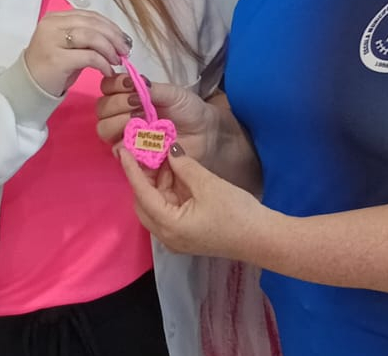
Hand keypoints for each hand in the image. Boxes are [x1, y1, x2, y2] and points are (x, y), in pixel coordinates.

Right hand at [23, 10, 132, 95]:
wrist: (27, 87)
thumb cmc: (50, 68)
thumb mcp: (68, 47)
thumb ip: (87, 38)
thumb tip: (117, 39)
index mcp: (55, 18)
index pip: (89, 15)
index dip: (110, 26)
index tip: (123, 39)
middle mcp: (52, 25)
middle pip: (92, 24)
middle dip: (114, 36)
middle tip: (125, 51)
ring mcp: (52, 41)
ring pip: (92, 36)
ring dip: (109, 48)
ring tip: (116, 60)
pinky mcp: (56, 59)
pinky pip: (88, 56)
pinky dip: (103, 63)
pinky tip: (108, 71)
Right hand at [95, 74, 218, 160]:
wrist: (205, 133)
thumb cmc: (188, 109)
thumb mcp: (173, 93)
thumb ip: (152, 89)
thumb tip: (133, 82)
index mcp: (128, 96)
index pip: (106, 87)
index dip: (114, 84)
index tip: (130, 85)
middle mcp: (121, 114)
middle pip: (101, 109)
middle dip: (116, 104)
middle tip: (138, 104)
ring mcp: (125, 135)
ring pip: (104, 130)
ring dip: (118, 122)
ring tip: (140, 120)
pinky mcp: (132, 155)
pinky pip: (117, 151)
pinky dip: (126, 143)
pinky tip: (142, 138)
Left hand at [117, 145, 264, 260]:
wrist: (262, 239)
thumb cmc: (236, 213)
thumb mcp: (208, 184)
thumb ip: (184, 166)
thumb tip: (168, 149)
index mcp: (168, 225)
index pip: (142, 193)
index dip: (132, 169)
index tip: (124, 149)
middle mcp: (166, 236)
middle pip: (144, 201)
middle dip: (144, 175)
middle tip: (147, 150)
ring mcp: (175, 237)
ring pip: (156, 205)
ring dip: (159, 181)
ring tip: (164, 156)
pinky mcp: (185, 234)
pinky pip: (168, 209)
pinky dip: (169, 191)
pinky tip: (176, 171)